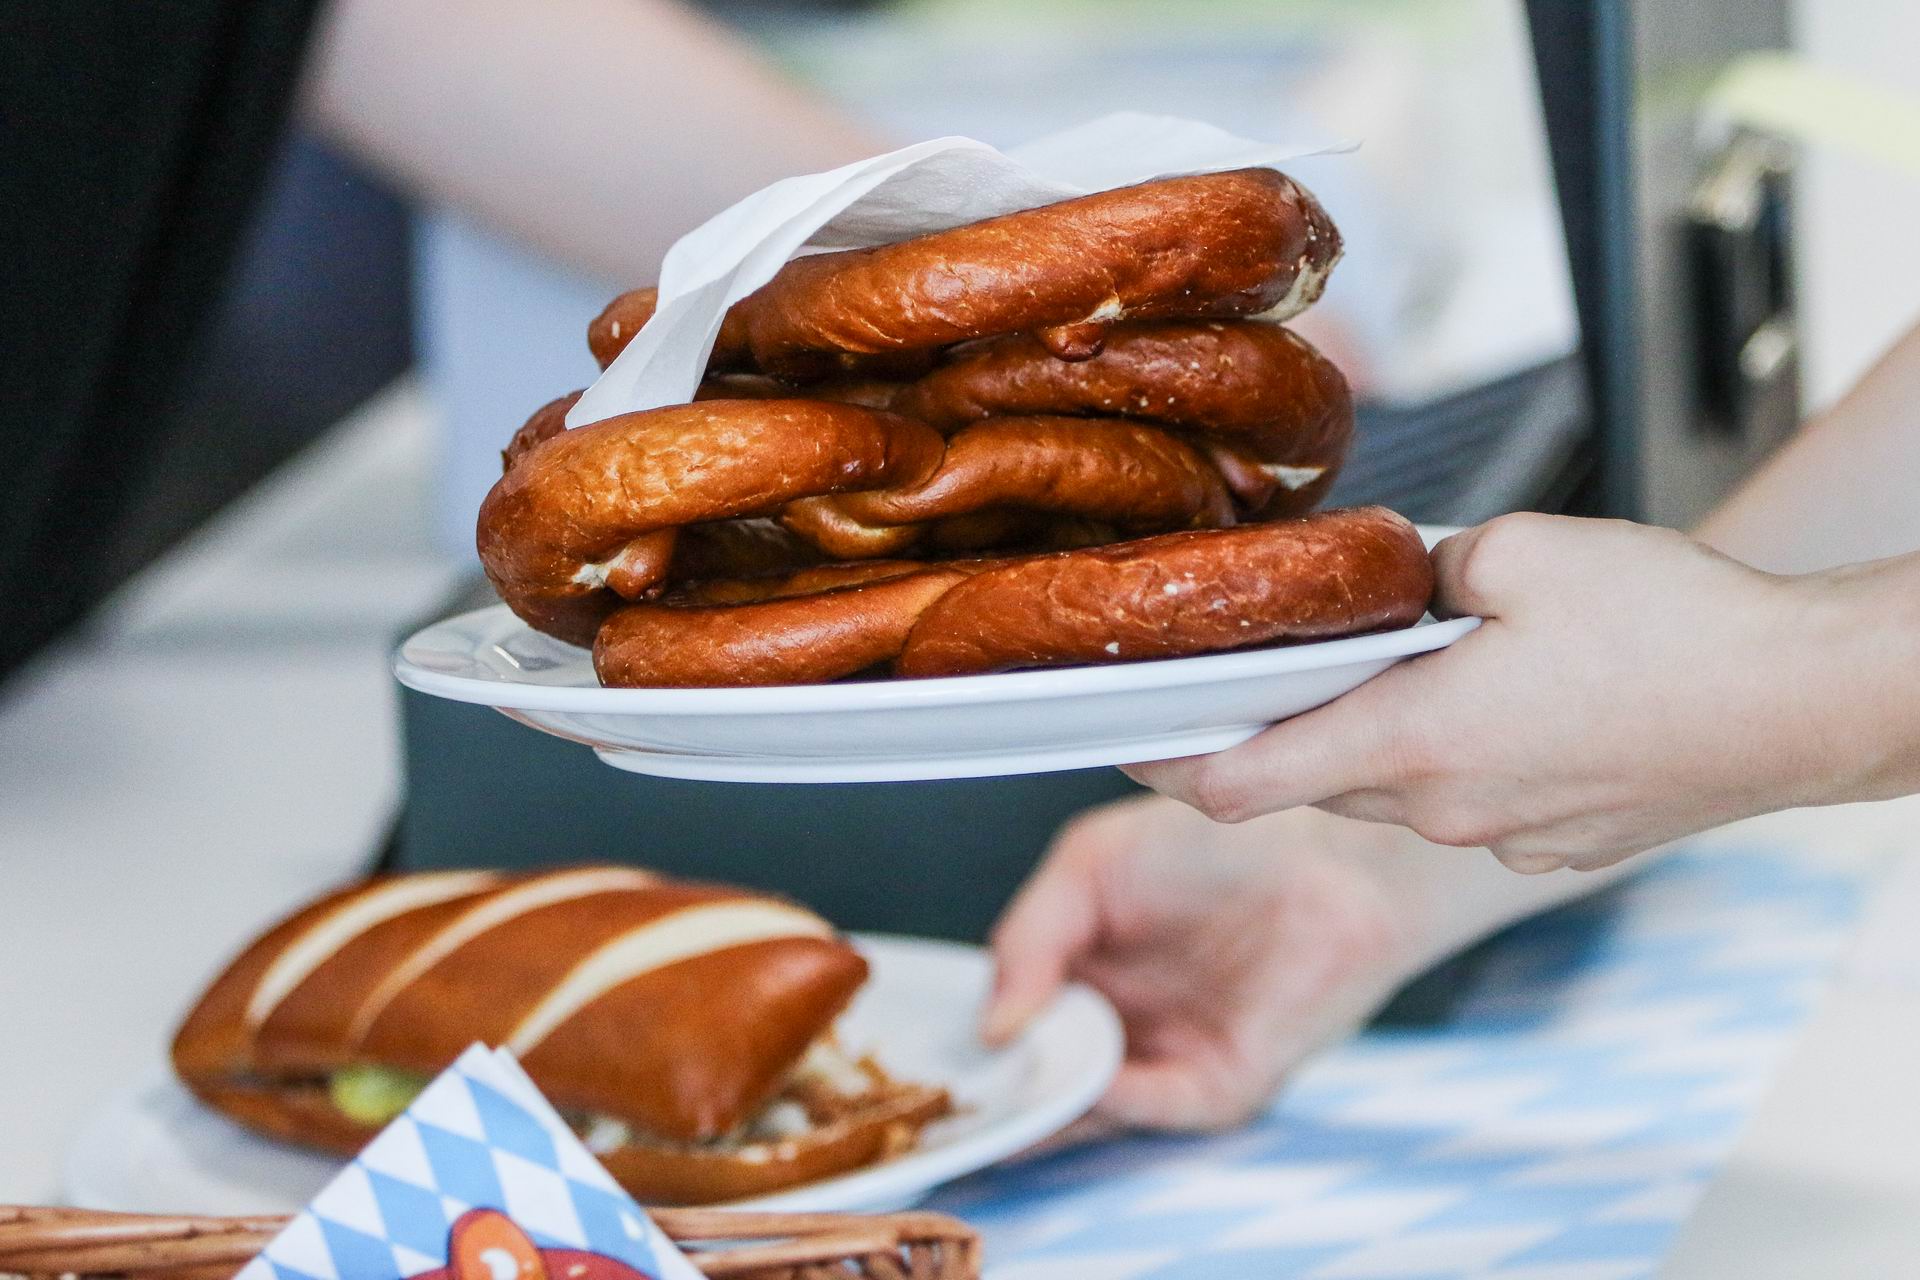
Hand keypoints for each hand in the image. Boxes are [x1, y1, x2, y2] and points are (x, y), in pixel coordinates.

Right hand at [981, 796, 1430, 1130]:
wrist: (1331, 858)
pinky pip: (1152, 1104)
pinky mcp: (1216, 1085)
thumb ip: (1029, 935)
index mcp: (1077, 968)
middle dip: (995, 1087)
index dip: (970, 1036)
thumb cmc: (1221, 844)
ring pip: (1084, 1104)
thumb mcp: (1092, 864)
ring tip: (1004, 1093)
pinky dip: (1113, 1100)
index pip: (1005, 1017)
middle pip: (1036, 1073)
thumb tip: (991, 1022)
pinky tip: (1085, 1078)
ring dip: (1045, 1103)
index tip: (931, 1051)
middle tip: (951, 1089)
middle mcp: (1115, 1021)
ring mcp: (1163, 1059)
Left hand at [1126, 514, 1916, 872]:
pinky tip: (1502, 704)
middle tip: (1271, 666)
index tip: (1121, 743)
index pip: (1241, 780)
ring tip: (1411, 667)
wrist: (1805, 704)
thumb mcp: (1526, 552)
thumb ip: (1426, 567)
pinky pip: (1465, 807)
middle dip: (1281, 731)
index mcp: (1413, 740)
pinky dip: (1452, 761)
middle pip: (1313, 780)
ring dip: (1374, 740)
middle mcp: (1442, 809)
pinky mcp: (1552, 846)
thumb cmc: (1678, 630)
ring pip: (1391, 792)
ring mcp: (1500, 838)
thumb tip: (1397, 583)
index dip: (1166, 764)